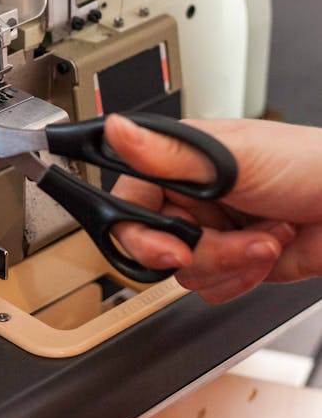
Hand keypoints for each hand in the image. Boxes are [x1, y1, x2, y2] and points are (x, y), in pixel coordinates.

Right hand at [105, 115, 321, 302]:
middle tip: (227, 244)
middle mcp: (192, 195)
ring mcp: (214, 230)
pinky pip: (213, 288)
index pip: (131, 202)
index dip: (142, 232)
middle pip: (157, 246)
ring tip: (265, 234)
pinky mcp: (235, 261)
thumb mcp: (235, 158)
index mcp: (181, 160)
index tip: (171, 248)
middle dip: (202, 251)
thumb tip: (116, 129)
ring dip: (231, 261)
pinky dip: (244, 277)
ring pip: (187, 273)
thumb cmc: (310, 165)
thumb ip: (168, 152)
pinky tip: (270, 248)